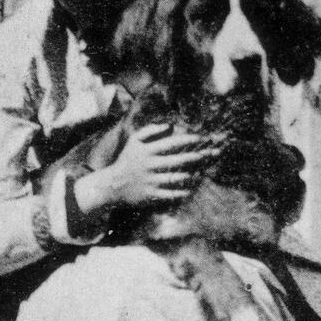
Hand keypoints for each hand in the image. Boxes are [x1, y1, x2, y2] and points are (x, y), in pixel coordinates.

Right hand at [74, 124, 217, 213]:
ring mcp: (150, 181)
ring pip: (174, 178)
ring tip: (201, 172)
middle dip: (194, 157)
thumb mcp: (133, 141)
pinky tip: (189, 190)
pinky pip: (168, 194)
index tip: (199, 138)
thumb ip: (149, 131)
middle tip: (209, 154)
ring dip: (189, 175)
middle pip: (176, 160)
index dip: (186, 140)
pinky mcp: (150, 194)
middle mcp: (150, 165)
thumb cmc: (126, 161)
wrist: (111, 185)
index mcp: (147, 151)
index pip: (170, 144)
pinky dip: (179, 193)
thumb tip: (169, 125)